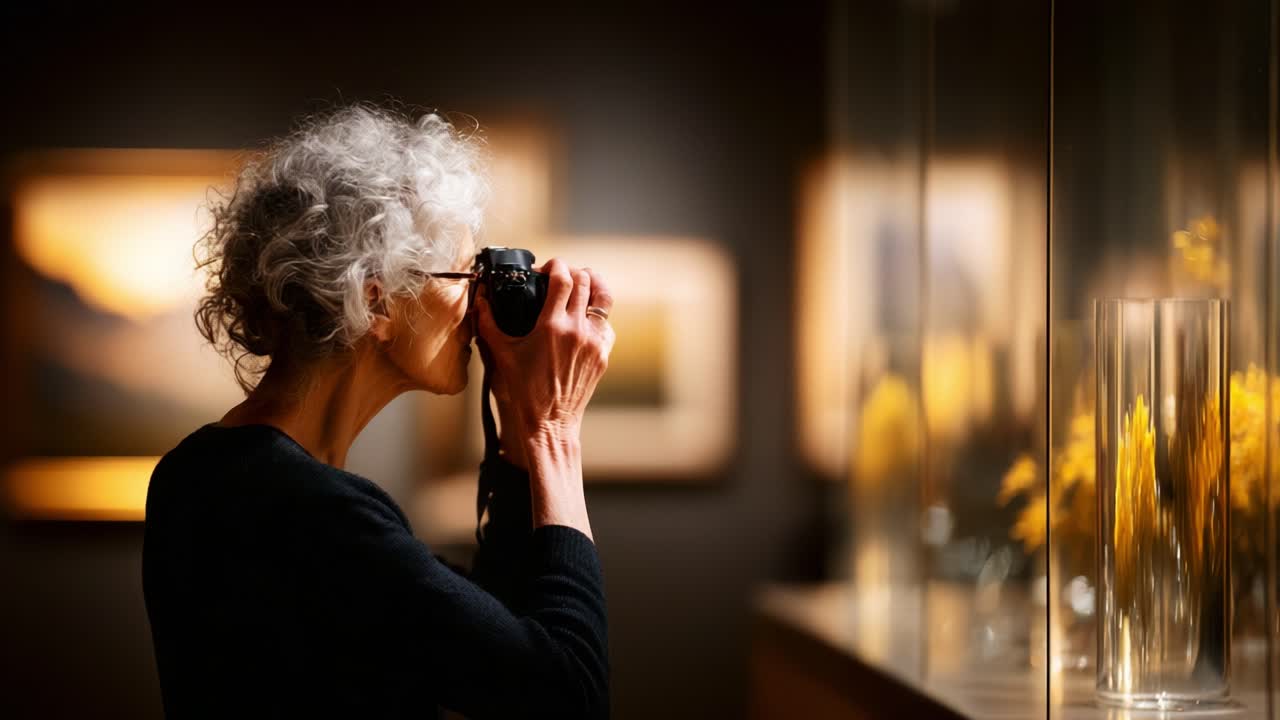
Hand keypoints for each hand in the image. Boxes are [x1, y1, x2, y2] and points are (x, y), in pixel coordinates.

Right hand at [473, 259, 614, 536]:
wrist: (547, 425)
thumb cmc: (521, 392)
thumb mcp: (499, 354)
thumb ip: (488, 322)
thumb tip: (480, 298)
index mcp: (552, 327)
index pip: (563, 278)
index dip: (556, 265)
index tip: (547, 267)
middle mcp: (578, 331)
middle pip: (585, 281)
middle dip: (571, 272)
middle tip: (558, 277)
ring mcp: (595, 343)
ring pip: (603, 298)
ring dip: (591, 285)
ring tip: (579, 286)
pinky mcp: (603, 355)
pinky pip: (606, 323)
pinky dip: (596, 313)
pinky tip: (583, 317)